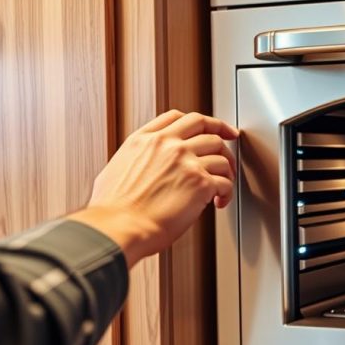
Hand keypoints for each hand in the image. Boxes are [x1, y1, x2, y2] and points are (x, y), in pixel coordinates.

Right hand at [68, 110, 238, 267]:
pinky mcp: (201, 183)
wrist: (119, 226)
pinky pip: (225, 182)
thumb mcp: (116, 167)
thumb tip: (143, 164)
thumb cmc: (113, 208)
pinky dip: (227, 192)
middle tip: (231, 140)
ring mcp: (186, 162)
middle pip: (205, 126)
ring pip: (221, 155)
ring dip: (227, 169)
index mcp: (146, 139)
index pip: (179, 117)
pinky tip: (219, 201)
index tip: (210, 127)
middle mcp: (168, 145)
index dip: (201, 121)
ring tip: (224, 182)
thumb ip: (136, 158)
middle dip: (223, 132)